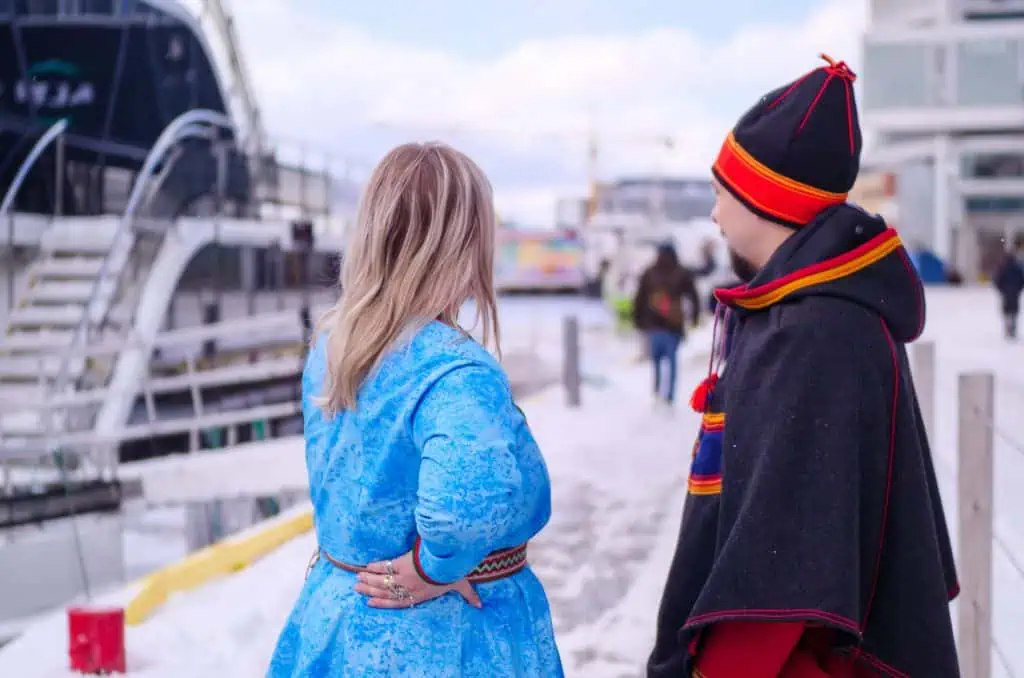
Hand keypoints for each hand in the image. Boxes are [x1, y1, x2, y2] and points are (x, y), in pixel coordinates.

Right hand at [354, 550, 482, 609]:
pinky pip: (385, 567)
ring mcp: (402, 577)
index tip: (370, 603)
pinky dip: (375, 567)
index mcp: (419, 595)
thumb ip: (469, 595)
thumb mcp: (461, 585)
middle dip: (370, 591)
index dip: (383, 604)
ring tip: (357, 579)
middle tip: (357, 589)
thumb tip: (480, 605)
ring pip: (381, 581)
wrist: (444, 561)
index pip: (398, 602)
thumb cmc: (451, 574)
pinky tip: (367, 566)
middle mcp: (408, 588)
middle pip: (385, 592)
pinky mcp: (400, 563)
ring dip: (368, 580)